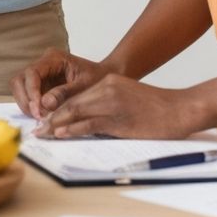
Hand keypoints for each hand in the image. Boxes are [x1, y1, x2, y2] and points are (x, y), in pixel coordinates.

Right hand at [12, 47, 109, 118]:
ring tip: (41, 118)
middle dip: (25, 100)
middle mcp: (43, 64)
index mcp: (54, 58)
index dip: (32, 92)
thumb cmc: (98, 78)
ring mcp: (40, 75)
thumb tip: (44, 104)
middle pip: (20, 79)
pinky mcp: (40, 85)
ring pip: (20, 88)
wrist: (106, 78)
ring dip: (26, 104)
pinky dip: (31, 107)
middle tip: (38, 117)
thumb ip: (65, 94)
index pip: (32, 73)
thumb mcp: (85, 86)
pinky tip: (42, 116)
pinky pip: (27, 96)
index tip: (38, 110)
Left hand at [34, 74, 201, 138]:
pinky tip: (61, 134)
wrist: (180, 108)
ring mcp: (112, 103)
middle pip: (72, 103)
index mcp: (108, 82)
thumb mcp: (128, 97)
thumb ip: (108, 103)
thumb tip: (87, 119)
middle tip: (37, 128)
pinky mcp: (119, 119)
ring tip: (42, 133)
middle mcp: (106, 88)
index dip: (58, 107)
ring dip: (57, 123)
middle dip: (52, 116)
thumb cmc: (157, 108)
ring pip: (76, 112)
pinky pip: (90, 124)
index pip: (76, 95)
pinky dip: (73, 129)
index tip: (45, 117)